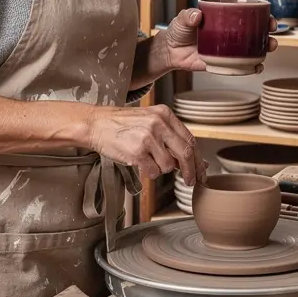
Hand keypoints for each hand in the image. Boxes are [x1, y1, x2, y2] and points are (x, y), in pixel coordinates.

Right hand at [86, 104, 207, 185]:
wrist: (96, 124)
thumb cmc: (122, 124)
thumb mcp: (149, 121)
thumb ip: (170, 136)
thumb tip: (192, 160)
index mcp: (165, 114)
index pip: (190, 140)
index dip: (197, 159)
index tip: (201, 172)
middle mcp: (159, 124)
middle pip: (185, 153)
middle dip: (191, 172)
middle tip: (190, 182)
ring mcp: (148, 137)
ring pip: (168, 165)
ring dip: (161, 169)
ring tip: (148, 160)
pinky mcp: (137, 151)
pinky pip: (153, 171)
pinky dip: (149, 172)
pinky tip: (140, 163)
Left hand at [154, 8, 278, 75]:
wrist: (170, 51)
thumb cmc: (178, 31)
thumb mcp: (182, 19)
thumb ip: (188, 16)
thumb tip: (196, 15)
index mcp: (224, 19)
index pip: (247, 15)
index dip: (261, 16)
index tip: (268, 17)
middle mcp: (230, 34)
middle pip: (254, 33)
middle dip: (268, 34)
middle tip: (272, 35)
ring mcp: (228, 49)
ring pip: (252, 49)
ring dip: (264, 50)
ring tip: (269, 49)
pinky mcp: (223, 63)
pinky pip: (241, 66)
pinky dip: (251, 68)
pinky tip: (257, 67)